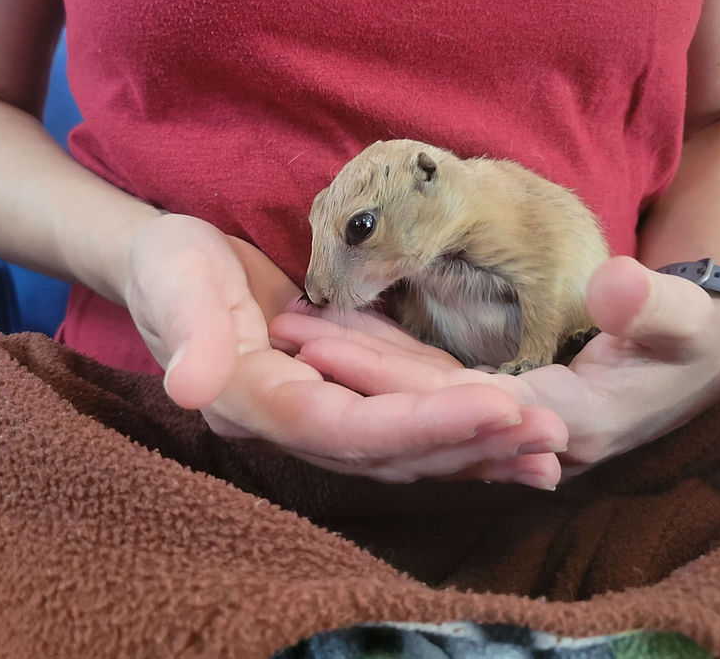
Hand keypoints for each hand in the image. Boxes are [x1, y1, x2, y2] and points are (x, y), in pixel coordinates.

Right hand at [123, 214, 565, 483]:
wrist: (171, 264)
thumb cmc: (168, 264)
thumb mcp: (170, 280)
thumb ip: (184, 330)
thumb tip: (191, 387)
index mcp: (255, 402)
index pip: (349, 430)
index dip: (423, 426)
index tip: (501, 408)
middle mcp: (294, 423)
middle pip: (390, 454)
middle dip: (470, 445)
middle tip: (551, 436)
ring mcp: (318, 414)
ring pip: (405, 449)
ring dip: (476, 450)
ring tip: (548, 448)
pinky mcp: (340, 396)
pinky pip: (404, 422)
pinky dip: (457, 426)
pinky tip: (508, 427)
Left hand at [269, 256, 719, 479]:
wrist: (692, 362)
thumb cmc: (691, 342)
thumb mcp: (690, 325)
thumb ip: (659, 311)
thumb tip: (619, 288)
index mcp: (560, 426)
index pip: (449, 404)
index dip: (381, 374)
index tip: (319, 340)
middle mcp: (514, 441)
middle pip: (415, 408)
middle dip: (348, 370)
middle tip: (286, 327)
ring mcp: (499, 430)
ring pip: (413, 401)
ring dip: (357, 366)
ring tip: (297, 326)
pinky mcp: (490, 409)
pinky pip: (427, 389)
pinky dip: (385, 363)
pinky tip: (345, 336)